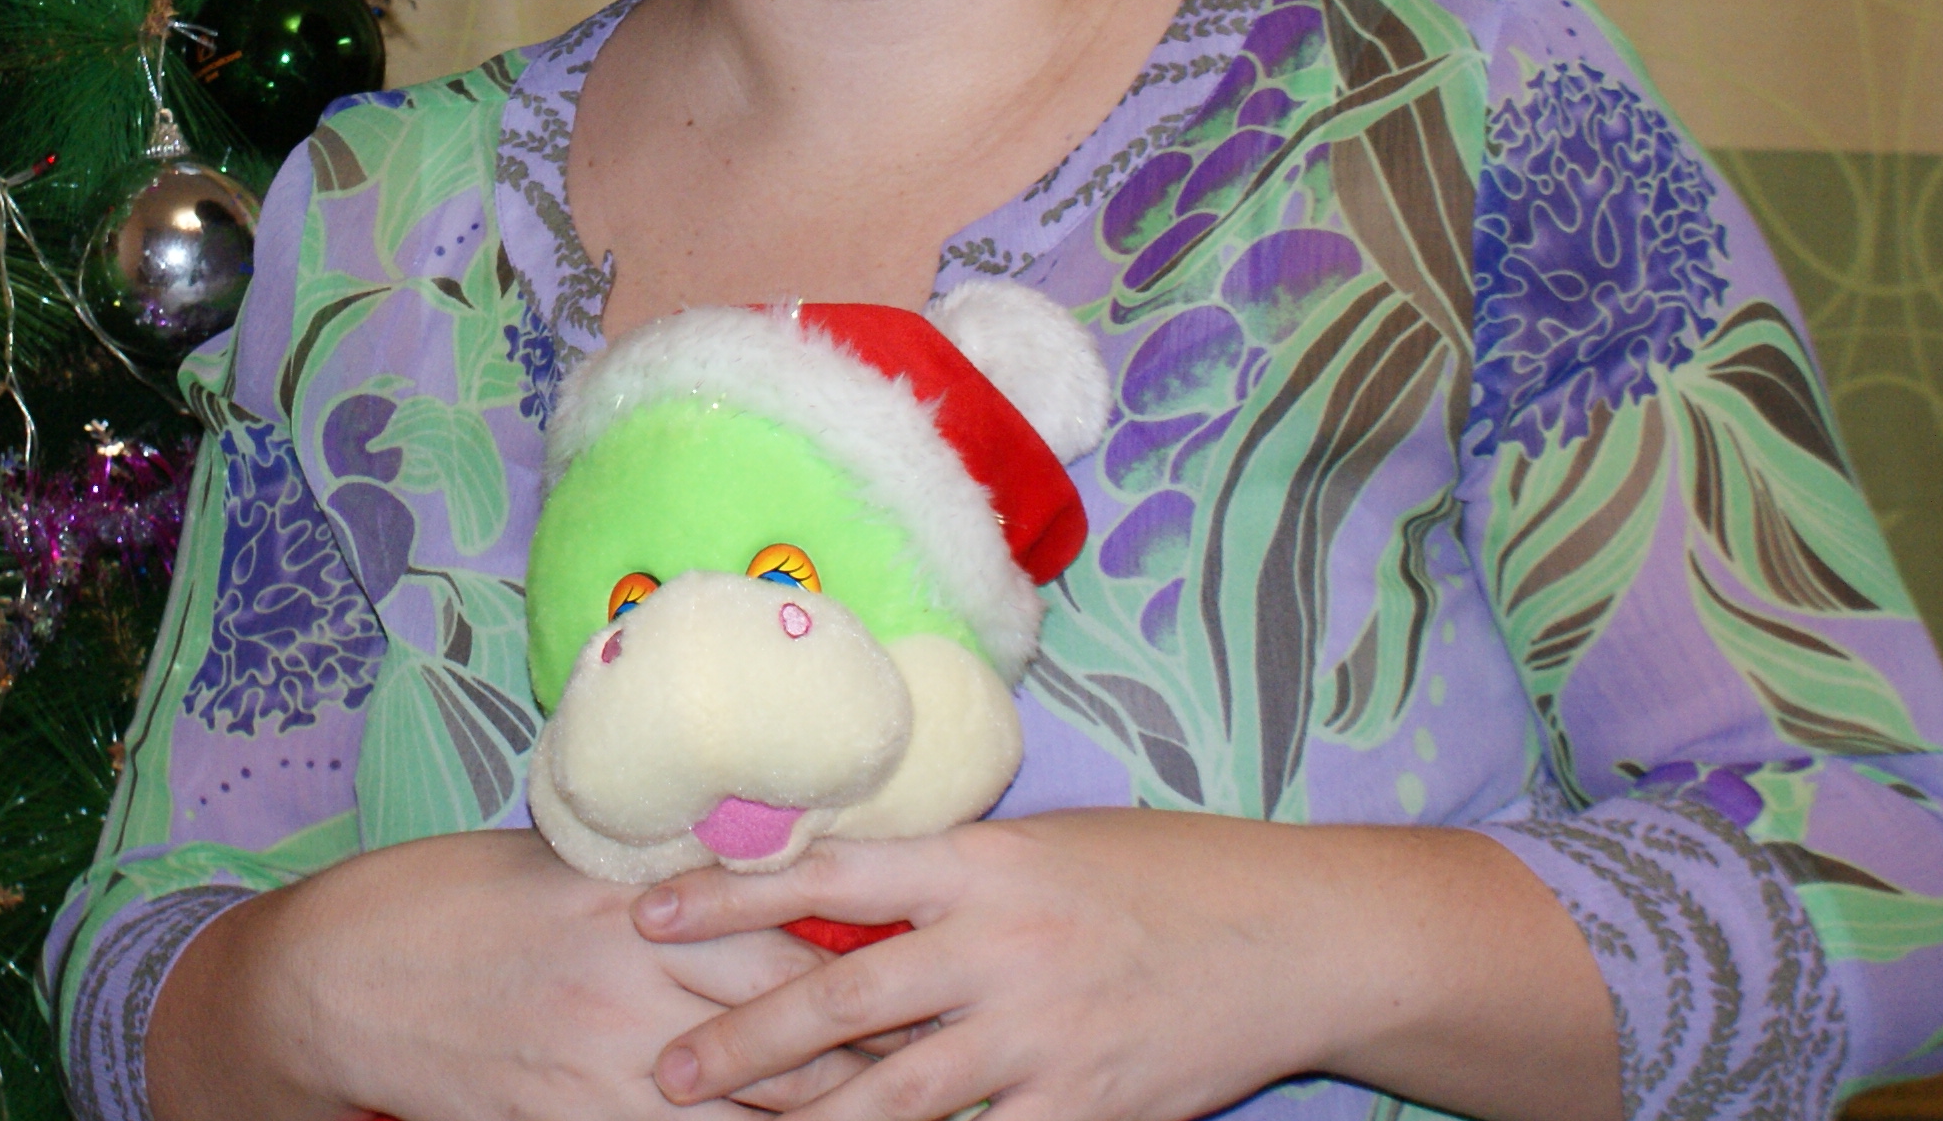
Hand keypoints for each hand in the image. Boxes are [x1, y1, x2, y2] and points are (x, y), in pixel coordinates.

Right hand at [148, 830, 872, 1120]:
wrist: (342, 977)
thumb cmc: (455, 905)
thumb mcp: (565, 867)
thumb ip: (662, 884)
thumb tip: (763, 887)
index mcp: (641, 897)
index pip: (790, 934)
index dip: (870, 967)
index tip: (930, 979)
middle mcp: (634, 976)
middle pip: (792, 1030)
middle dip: (874, 1056)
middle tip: (946, 1068)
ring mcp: (602, 1062)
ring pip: (753, 1109)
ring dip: (826, 1117)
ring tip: (901, 1119)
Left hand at [629, 811, 1621, 1120]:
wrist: (1296, 934)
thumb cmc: (1166, 873)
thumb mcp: (1045, 847)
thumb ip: (949, 876)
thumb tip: (841, 893)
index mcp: (981, 861)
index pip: (827, 868)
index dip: (729, 891)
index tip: (646, 909)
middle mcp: (999, 945)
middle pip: (840, 994)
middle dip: (742, 1039)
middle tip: (663, 1070)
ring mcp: (1041, 1034)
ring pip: (894, 1095)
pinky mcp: (1085, 1106)